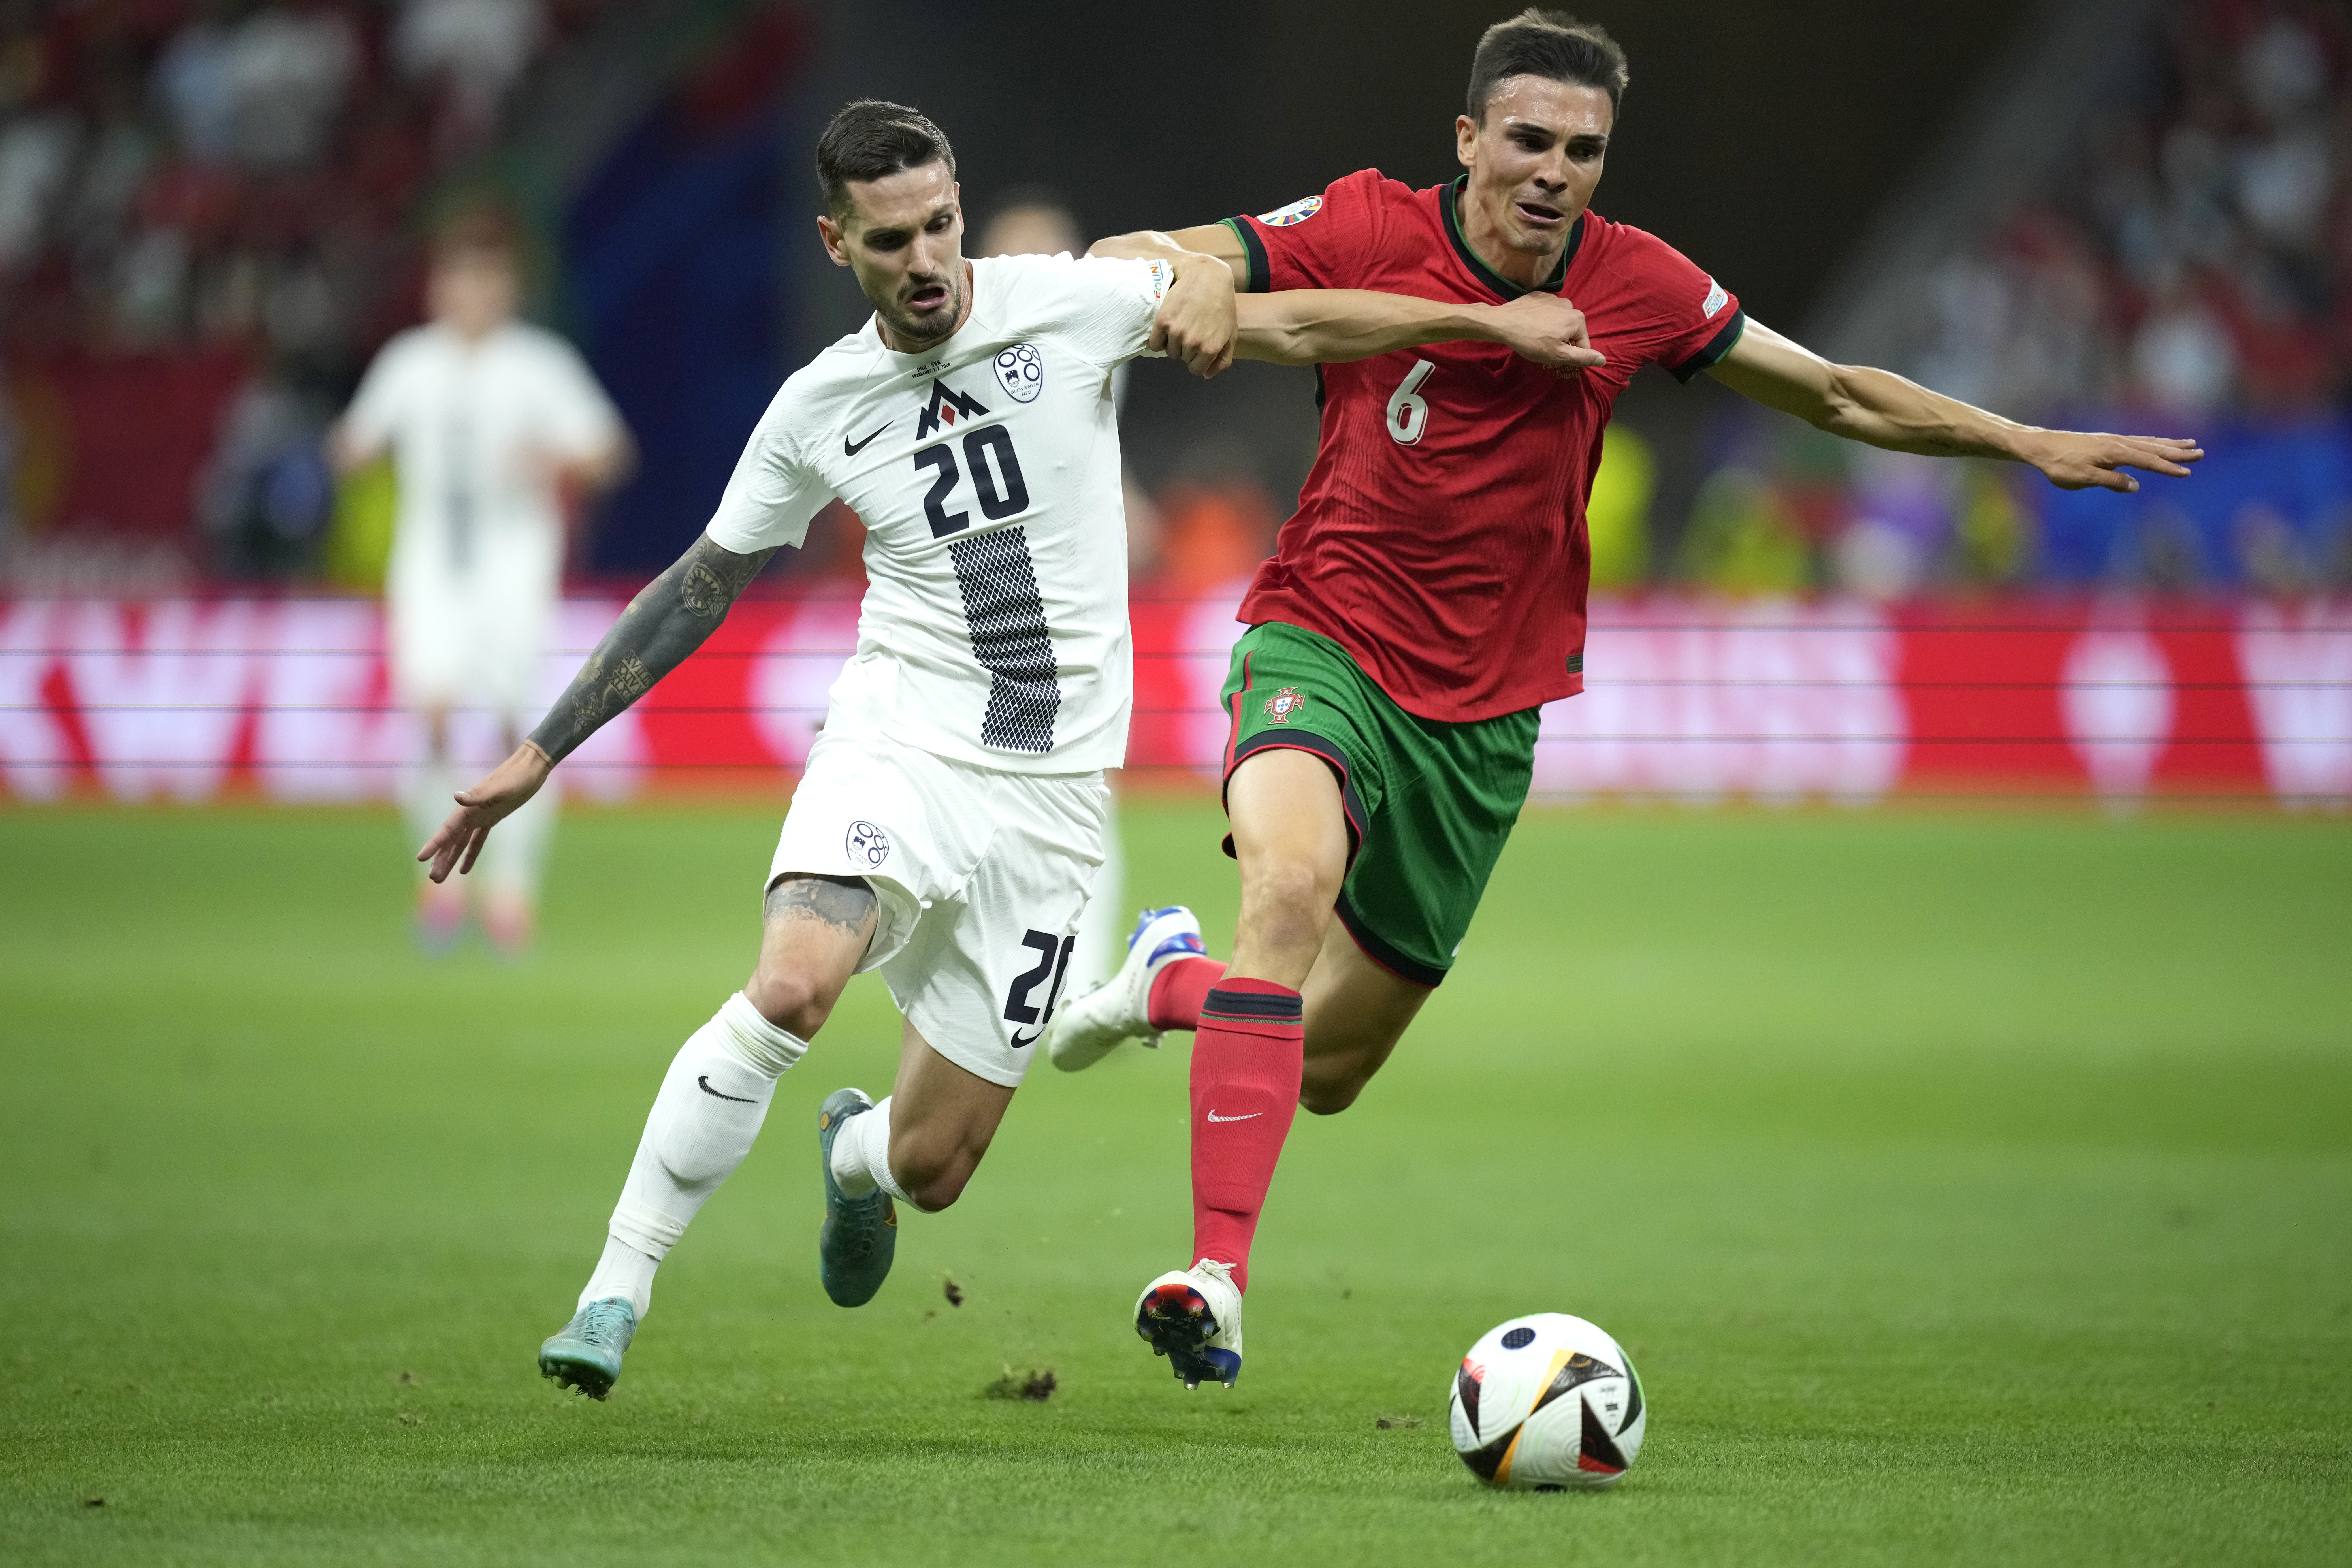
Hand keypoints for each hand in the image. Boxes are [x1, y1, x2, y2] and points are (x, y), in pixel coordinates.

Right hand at [418, 742, 551, 882]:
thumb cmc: (516, 776)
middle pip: (451, 841)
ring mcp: (481, 816)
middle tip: (433, 879)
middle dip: (441, 859)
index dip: (434, 845)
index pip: (447, 830)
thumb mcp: (500, 788)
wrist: (530, 768)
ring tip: (440, 878)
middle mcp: (470, 812)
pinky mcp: (493, 818)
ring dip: (451, 859)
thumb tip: (456, 797)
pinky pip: (478, 840)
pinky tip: (464, 870)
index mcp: (468, 808)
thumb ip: (479, 795)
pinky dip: (470, 854)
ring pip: (461, 843)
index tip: (420, 858)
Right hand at [1150, 256, 1237, 378]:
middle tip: (1191, 328)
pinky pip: (1154, 343)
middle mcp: (1192, 342)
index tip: (1198, 346)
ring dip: (1173, 342)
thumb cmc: (1222, 304)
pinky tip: (1166, 327)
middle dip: (1186, 348)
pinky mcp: (1163, 320)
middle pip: (1182, 358)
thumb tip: (1206, 375)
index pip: (1196, 369)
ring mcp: (1177, 332)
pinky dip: (1158, 339)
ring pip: (1168, 351)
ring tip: (1181, 323)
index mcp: (1210, 348)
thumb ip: (1222, 359)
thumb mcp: (1230, 333)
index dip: (1197, 359)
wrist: (1207, 276)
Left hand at [1487, 293, 1606, 373]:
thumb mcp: (1559, 355)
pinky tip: (1531, 325)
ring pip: (1559, 321)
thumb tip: (1604, 359)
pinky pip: (1547, 312)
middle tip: (1544, 347)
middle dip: (1561, 341)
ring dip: (1552, 330)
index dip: (1570, 354)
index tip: (1555, 356)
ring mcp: (1554, 298)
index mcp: (1578, 319)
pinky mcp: (1539, 296)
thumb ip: (1582, 357)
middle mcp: (1569, 304)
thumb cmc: (1532, 342)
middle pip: (1571, 331)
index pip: (1583, 343)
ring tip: (1536, 336)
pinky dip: (1542, 319)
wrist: (1503, 323)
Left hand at [2017, 431, 2202, 492]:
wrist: (2041, 446)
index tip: (2186, 472)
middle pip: (2153, 448)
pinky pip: (2137, 441)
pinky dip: (2152, 443)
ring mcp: (2113, 440)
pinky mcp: (2107, 441)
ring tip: (2190, 444)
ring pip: (2147, 442)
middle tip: (2200, 452)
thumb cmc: (2059, 464)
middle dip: (2177, 451)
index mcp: (2114, 452)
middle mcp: (2118, 442)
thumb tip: (2135, 485)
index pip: (2147, 461)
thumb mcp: (2083, 478)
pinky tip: (2158, 445)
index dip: (2167, 467)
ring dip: (2169, 444)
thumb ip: (2110, 481)